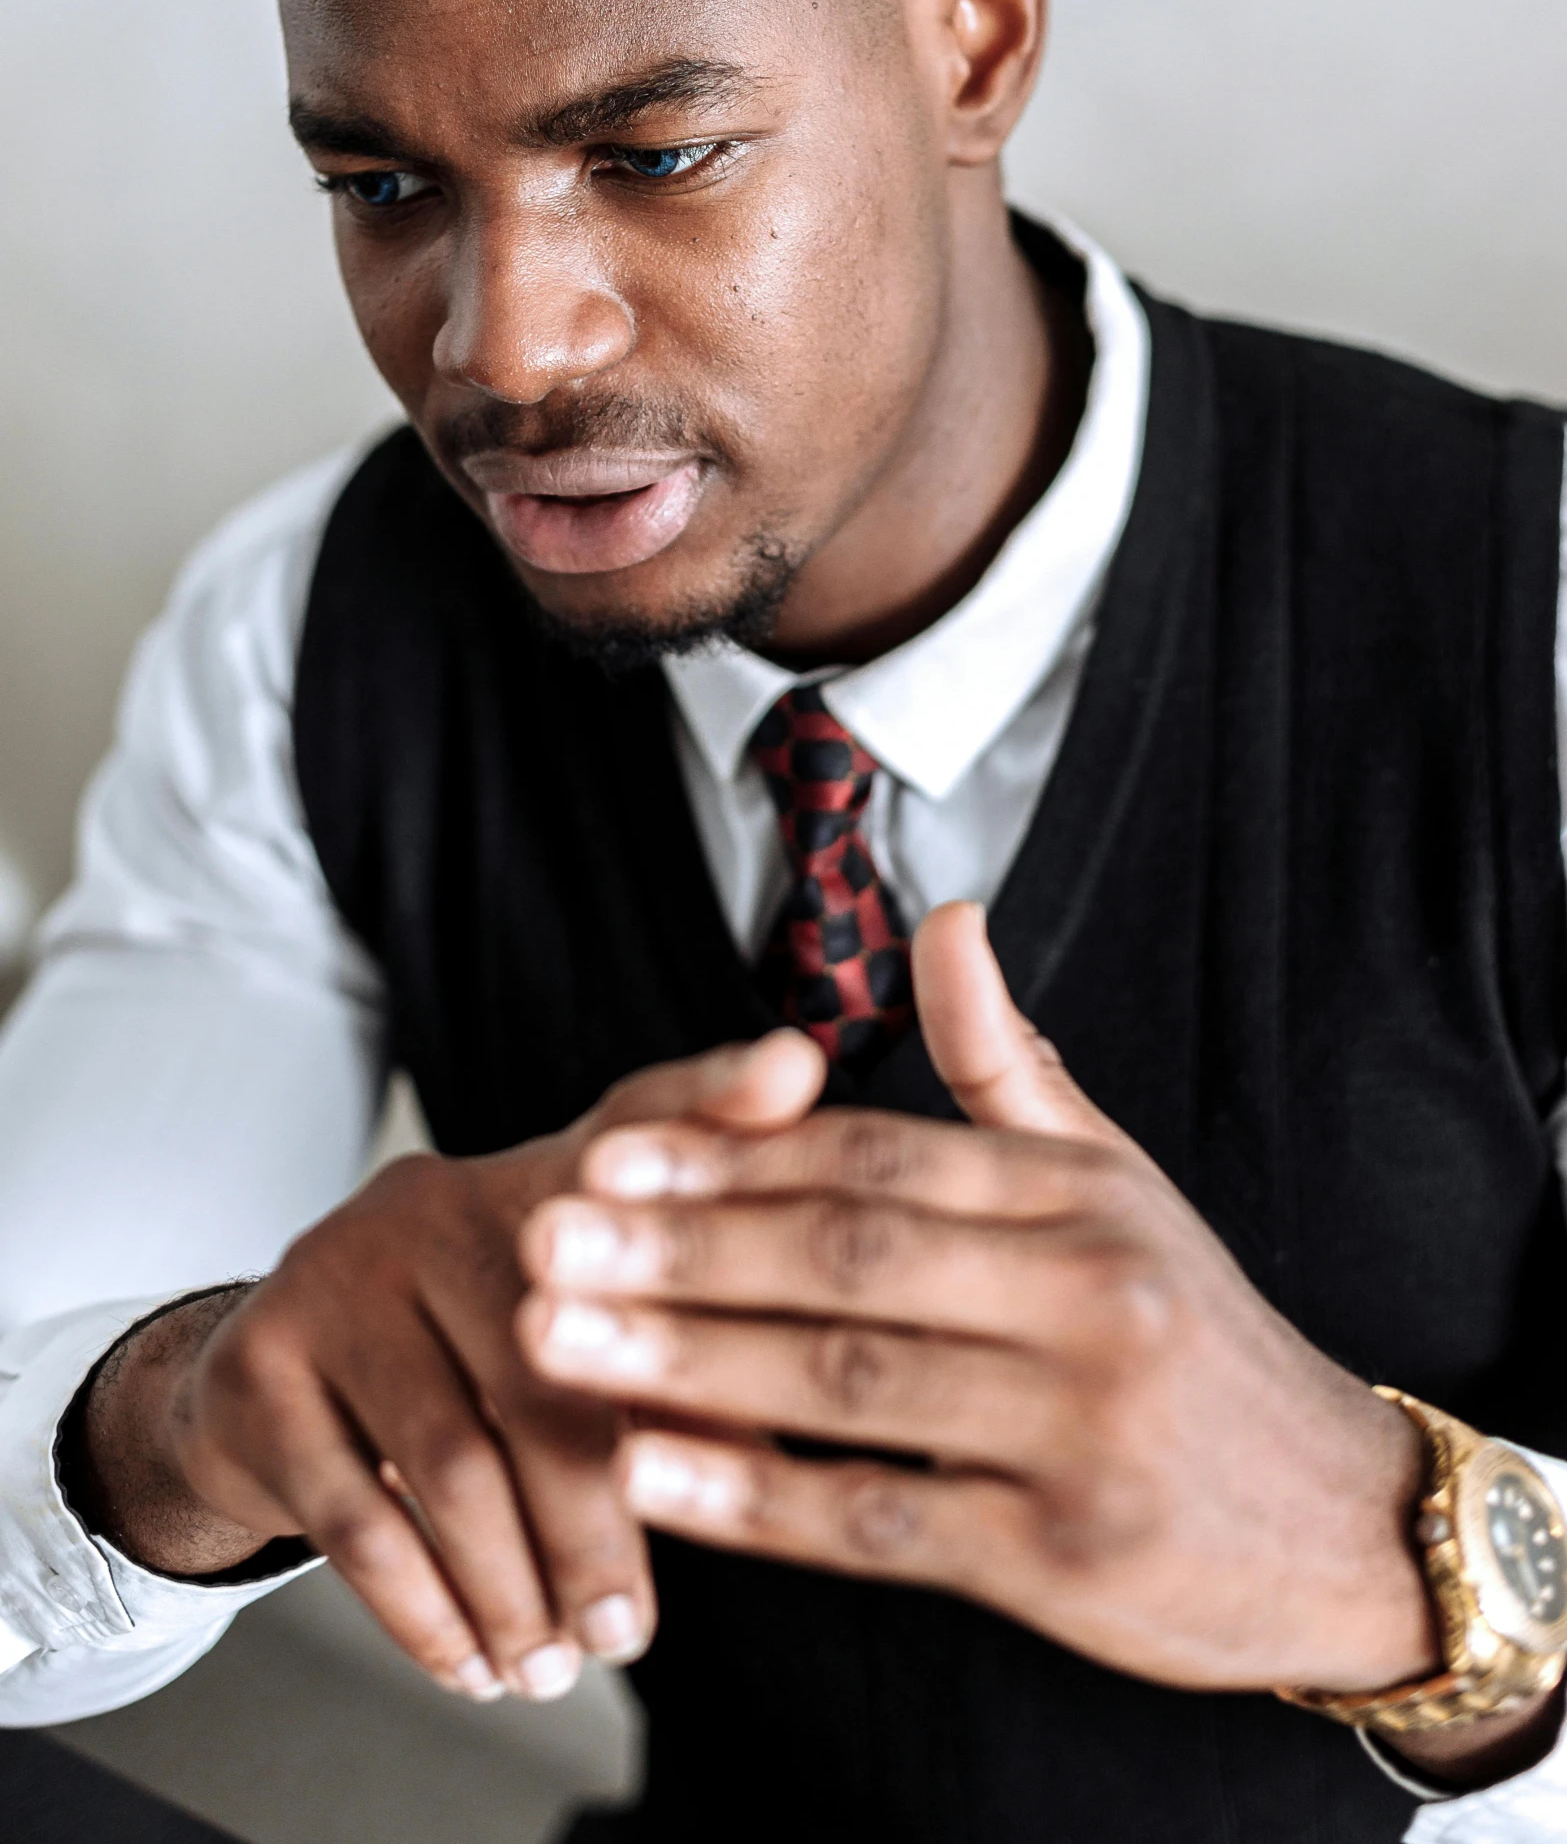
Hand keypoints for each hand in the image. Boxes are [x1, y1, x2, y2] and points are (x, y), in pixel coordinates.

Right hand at [75, 1029, 822, 1704]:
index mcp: (541, 1182)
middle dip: (599, 1520)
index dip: (716, 1095)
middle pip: (552, 1360)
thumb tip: (796, 1432)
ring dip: (514, 1587)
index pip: (639, 1120)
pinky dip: (425, 1611)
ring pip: (454, 1457)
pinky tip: (471, 1663)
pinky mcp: (265, 1358)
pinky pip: (358, 1512)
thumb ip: (683, 1360)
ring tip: (556, 1666)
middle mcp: (441, 1200)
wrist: (260, 1389)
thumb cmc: (465, 1369)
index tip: (795, 1067)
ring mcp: (341, 1268)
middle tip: (631, 1632)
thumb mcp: (570, 1340)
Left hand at [521, 903, 1439, 1702]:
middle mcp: (1086, 1297)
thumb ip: (1007, 1062)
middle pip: (849, 1258)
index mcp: (1082, 1196)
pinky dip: (758, 1500)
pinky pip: (882, 1522)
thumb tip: (940, 918)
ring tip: (556, 1343)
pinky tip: (653, 1474)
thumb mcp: (1120, 1182)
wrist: (1341, 1517)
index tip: (606, 1154)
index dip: (735, 1157)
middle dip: (681, 1249)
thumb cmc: (1197, 1333)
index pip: (880, 1159)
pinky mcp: (1062, 1558)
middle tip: (543, 1239)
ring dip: (687, 1363)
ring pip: (848, 1383)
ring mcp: (1076, 1431)